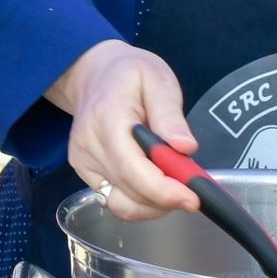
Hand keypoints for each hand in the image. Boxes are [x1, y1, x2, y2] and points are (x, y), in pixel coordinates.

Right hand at [46, 39, 198, 221]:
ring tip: (174, 185)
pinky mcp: (82, 171)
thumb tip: (186, 147)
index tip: (193, 198)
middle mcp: (89, 144)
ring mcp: (82, 161)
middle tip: (194, 187)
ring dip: (154, 204)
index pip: (132, 168)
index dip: (163, 190)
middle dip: (167, 198)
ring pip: (122, 203)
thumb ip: (170, 114)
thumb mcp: (157, 80)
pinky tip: (154, 184)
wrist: (92, 73)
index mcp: (107, 118)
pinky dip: (139, 201)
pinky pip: (113, 200)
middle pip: (130, 190)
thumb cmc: (128, 74)